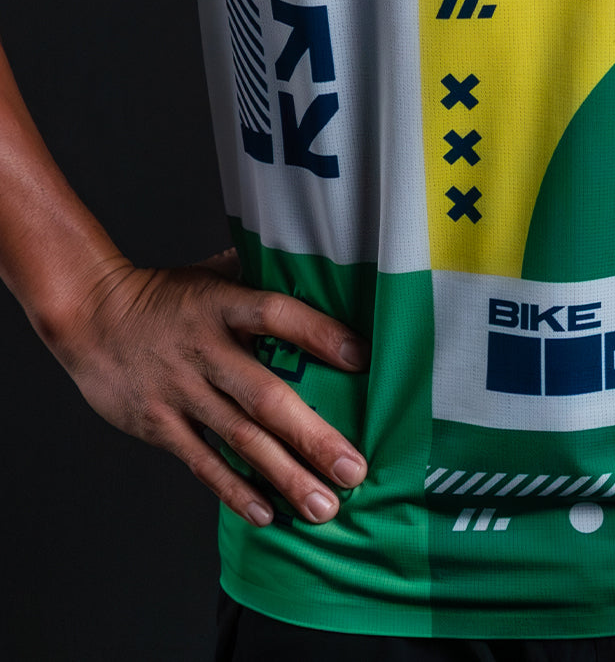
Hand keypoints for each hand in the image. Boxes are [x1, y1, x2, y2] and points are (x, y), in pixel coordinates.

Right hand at [42, 247, 369, 527]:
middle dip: (313, 436)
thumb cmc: (166, 294)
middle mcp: (205, 351)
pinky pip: (202, 462)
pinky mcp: (159, 424)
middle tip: (354, 469)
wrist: (91, 317)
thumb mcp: (213, 272)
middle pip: (265, 396)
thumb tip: (321, 262)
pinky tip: (267, 513)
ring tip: (325, 506)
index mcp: (223, 306)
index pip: (277, 315)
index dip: (319, 334)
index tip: (361, 358)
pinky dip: (234, 490)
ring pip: (240, 439)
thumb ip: (261, 272)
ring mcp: (181, 392)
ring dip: (285, 476)